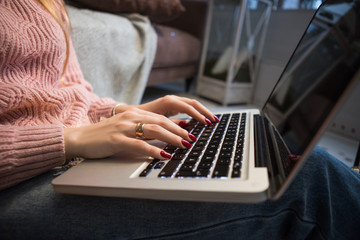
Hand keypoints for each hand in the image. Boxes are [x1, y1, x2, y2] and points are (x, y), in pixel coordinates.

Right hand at [64, 96, 217, 159]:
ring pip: (153, 130)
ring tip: (184, 145)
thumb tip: (167, 132)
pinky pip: (139, 145)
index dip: (178, 124)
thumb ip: (145, 128)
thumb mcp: (127, 128)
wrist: (80, 138)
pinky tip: (163, 155)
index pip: (161, 117)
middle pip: (161, 122)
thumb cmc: (105, 135)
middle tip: (192, 139)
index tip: (191, 131)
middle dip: (179, 131)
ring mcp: (123, 128)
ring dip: (172, 138)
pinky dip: (153, 150)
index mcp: (135, 114)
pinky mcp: (116, 140)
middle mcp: (131, 117)